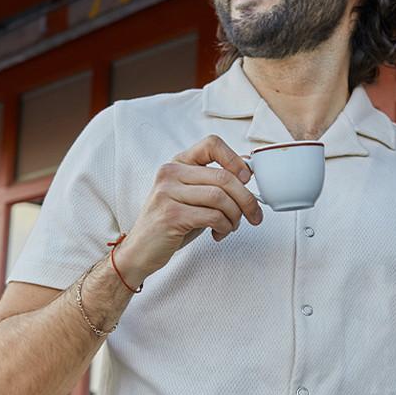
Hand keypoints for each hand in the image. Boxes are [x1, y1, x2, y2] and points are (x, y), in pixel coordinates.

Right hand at [117, 134, 262, 283]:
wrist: (140, 250)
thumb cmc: (172, 223)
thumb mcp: (192, 197)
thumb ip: (213, 184)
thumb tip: (247, 174)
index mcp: (178, 164)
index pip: (211, 144)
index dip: (235, 159)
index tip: (247, 178)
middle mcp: (170, 173)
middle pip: (223, 177)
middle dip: (246, 199)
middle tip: (254, 215)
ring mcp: (168, 193)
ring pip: (220, 198)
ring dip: (235, 217)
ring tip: (230, 227)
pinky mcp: (170, 215)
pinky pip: (212, 216)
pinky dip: (224, 227)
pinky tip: (218, 233)